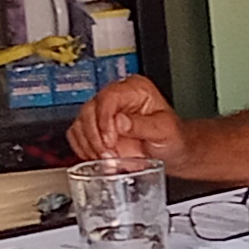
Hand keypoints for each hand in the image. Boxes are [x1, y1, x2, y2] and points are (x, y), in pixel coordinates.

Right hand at [66, 75, 184, 167]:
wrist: (171, 151)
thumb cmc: (172, 137)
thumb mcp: (164, 130)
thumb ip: (143, 125)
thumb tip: (119, 122)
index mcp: (135, 89)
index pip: (109, 97)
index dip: (104, 119)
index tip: (109, 140)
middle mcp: (116, 97)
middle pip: (89, 110)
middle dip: (95, 136)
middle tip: (109, 154)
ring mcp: (103, 111)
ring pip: (80, 123)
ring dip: (89, 145)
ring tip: (107, 159)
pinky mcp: (95, 128)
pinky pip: (77, 135)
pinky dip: (83, 149)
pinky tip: (97, 158)